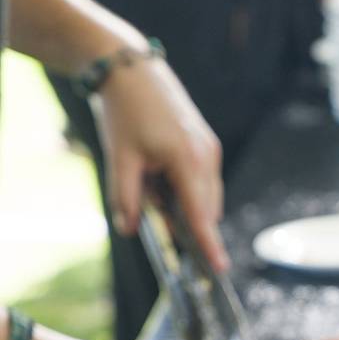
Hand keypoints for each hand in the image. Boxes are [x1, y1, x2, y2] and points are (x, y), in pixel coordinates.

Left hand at [94, 58, 228, 271]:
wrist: (134, 72)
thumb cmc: (126, 113)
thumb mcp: (119, 158)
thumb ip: (124, 198)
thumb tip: (130, 229)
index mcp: (187, 160)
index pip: (201, 213)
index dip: (208, 243)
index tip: (218, 267)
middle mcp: (207, 155)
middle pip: (207, 207)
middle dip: (190, 225)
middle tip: (160, 227)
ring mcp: (210, 149)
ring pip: (206, 194)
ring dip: (186, 206)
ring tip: (151, 190)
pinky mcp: (206, 144)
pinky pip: (204, 180)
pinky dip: (187, 190)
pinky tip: (161, 180)